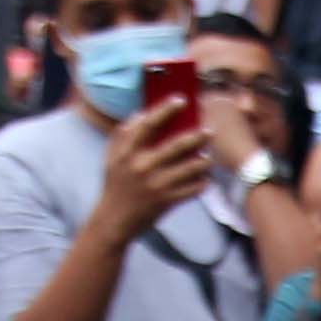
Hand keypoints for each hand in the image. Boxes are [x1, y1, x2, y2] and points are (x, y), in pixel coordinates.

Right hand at [91, 95, 208, 233]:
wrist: (114, 220)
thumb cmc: (115, 184)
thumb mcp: (111, 157)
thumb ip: (123, 134)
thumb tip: (141, 114)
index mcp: (127, 152)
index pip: (149, 124)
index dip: (166, 109)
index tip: (181, 100)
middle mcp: (142, 166)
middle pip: (177, 145)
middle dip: (197, 136)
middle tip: (209, 131)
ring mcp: (157, 185)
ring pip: (191, 168)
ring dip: (204, 161)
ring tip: (208, 157)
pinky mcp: (167, 201)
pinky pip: (193, 189)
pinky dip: (202, 182)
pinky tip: (204, 178)